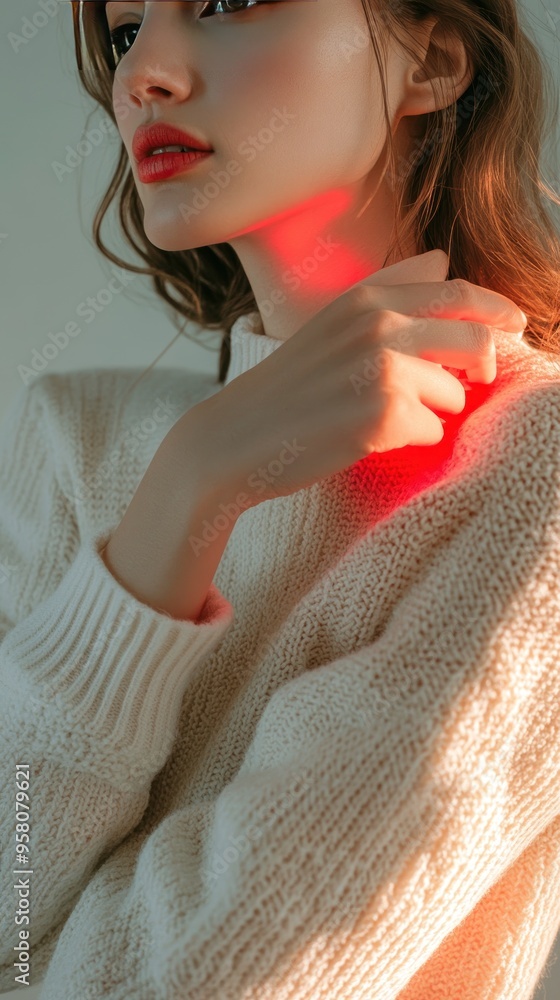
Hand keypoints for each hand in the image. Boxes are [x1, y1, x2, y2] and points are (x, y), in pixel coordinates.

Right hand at [188, 250, 526, 506]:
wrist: (235, 437)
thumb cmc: (286, 387)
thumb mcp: (332, 323)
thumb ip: (389, 288)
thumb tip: (441, 259)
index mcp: (366, 298)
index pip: (455, 291)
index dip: (496, 309)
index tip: (515, 324)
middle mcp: (379, 324)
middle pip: (474, 340)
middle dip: (482, 368)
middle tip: (473, 384)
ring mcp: (383, 369)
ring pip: (455, 394)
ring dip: (433, 412)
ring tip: (386, 417)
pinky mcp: (384, 415)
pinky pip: (432, 432)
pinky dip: (410, 441)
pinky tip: (371, 439)